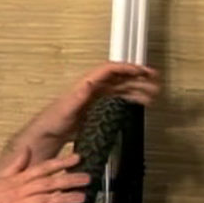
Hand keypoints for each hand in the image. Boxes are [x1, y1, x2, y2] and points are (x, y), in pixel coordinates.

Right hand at [0, 148, 87, 202]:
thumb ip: (13, 164)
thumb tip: (26, 150)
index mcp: (14, 179)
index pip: (41, 167)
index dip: (60, 162)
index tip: (77, 157)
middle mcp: (18, 191)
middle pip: (48, 182)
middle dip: (70, 179)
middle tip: (89, 177)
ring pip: (45, 200)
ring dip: (65, 198)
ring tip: (83, 197)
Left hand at [39, 61, 159, 139]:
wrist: (48, 134)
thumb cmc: (53, 121)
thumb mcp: (65, 108)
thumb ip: (78, 96)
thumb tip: (90, 83)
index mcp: (85, 85)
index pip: (109, 70)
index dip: (126, 68)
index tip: (142, 70)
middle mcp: (92, 88)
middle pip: (119, 78)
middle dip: (137, 77)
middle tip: (155, 80)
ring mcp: (96, 98)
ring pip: (121, 88)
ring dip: (137, 88)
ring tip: (154, 92)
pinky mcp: (98, 108)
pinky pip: (118, 100)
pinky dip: (131, 99)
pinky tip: (141, 102)